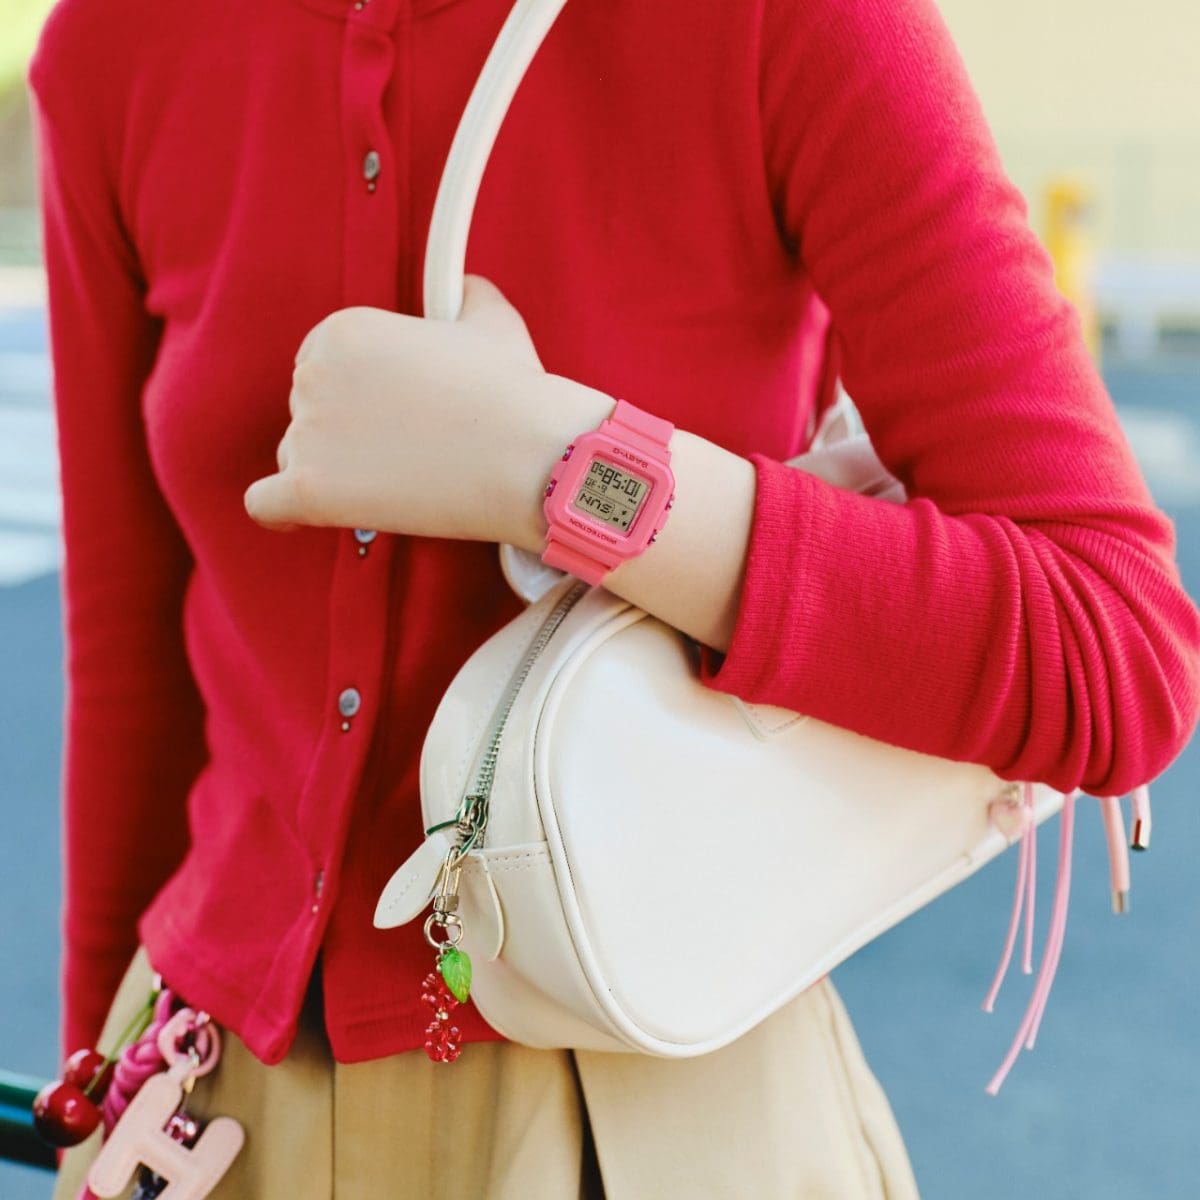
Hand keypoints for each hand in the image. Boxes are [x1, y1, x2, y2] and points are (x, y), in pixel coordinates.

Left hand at [243, 274, 557, 542]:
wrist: (529, 457)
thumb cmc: (513, 392)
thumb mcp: (491, 320)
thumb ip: (465, 296)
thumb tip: (465, 287)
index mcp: (342, 330)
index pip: (320, 366)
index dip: (358, 394)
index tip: (391, 413)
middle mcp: (312, 375)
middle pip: (307, 412)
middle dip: (347, 432)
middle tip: (404, 450)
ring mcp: (307, 435)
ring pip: (295, 458)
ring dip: (332, 472)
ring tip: (393, 484)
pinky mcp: (311, 491)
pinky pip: (265, 505)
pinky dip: (283, 511)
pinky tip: (305, 516)